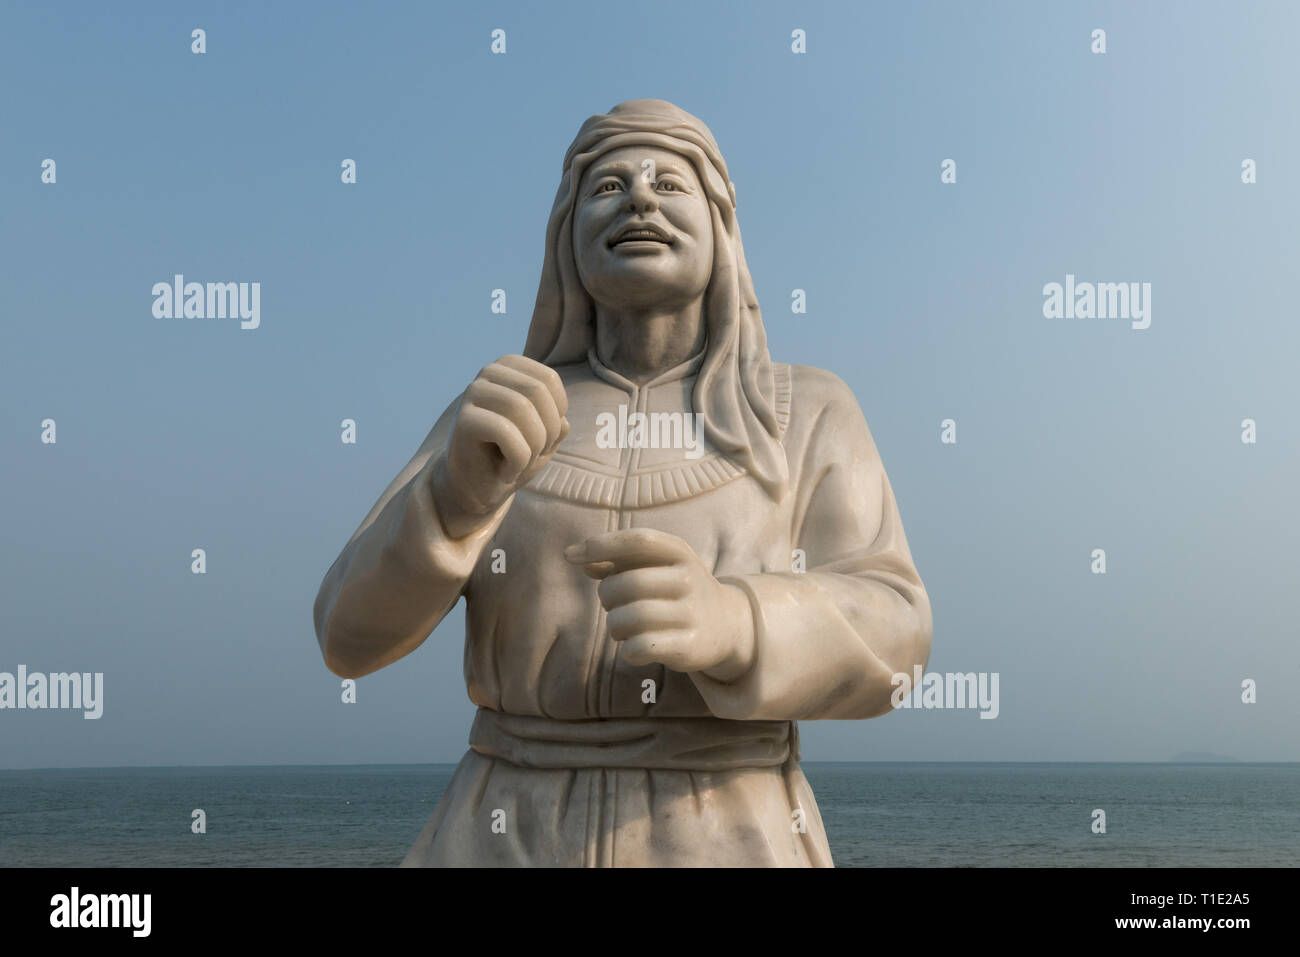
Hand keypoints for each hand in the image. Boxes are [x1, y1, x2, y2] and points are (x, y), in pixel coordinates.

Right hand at [431, 355, 568, 537]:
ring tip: (520, 464)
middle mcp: (489, 372)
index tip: (543, 439)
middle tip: (533, 455)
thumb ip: (558, 422)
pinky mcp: (463, 420)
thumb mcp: (545, 438)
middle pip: (537, 391)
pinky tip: (506, 473)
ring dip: (533, 447)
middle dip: (547, 432)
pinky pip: (505, 432)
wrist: (476, 489)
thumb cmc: (512, 458)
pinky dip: (517, 461)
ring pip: (522, 408)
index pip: (549, 379)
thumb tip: (562, 423)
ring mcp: (472, 393)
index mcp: (509, 367)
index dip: (556, 415)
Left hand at [564, 528, 755, 680]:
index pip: (637, 541)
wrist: (725, 624)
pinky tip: (634, 648)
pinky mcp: (689, 646)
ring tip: (623, 628)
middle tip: (613, 606)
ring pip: (628, 618)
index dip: (600, 545)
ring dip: (615, 626)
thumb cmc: (674, 589)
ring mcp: (691, 613)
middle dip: (607, 597)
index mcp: (679, 551)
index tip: (570, 556)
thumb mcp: (654, 565)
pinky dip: (628, 650)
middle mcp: (688, 578)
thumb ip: (616, 559)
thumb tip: (576, 557)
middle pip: (625, 584)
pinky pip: (640, 648)